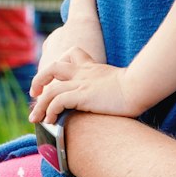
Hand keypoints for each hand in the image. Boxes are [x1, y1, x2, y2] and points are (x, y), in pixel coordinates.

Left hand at [29, 49, 149, 124]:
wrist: (141, 87)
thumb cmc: (138, 88)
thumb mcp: (121, 82)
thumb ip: (113, 87)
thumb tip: (117, 100)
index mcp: (93, 68)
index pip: (71, 55)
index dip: (60, 65)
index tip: (54, 79)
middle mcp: (84, 73)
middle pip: (52, 67)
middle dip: (39, 81)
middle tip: (35, 95)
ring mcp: (82, 84)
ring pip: (50, 89)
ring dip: (40, 104)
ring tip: (37, 118)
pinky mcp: (82, 95)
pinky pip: (57, 101)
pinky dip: (50, 111)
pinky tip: (51, 121)